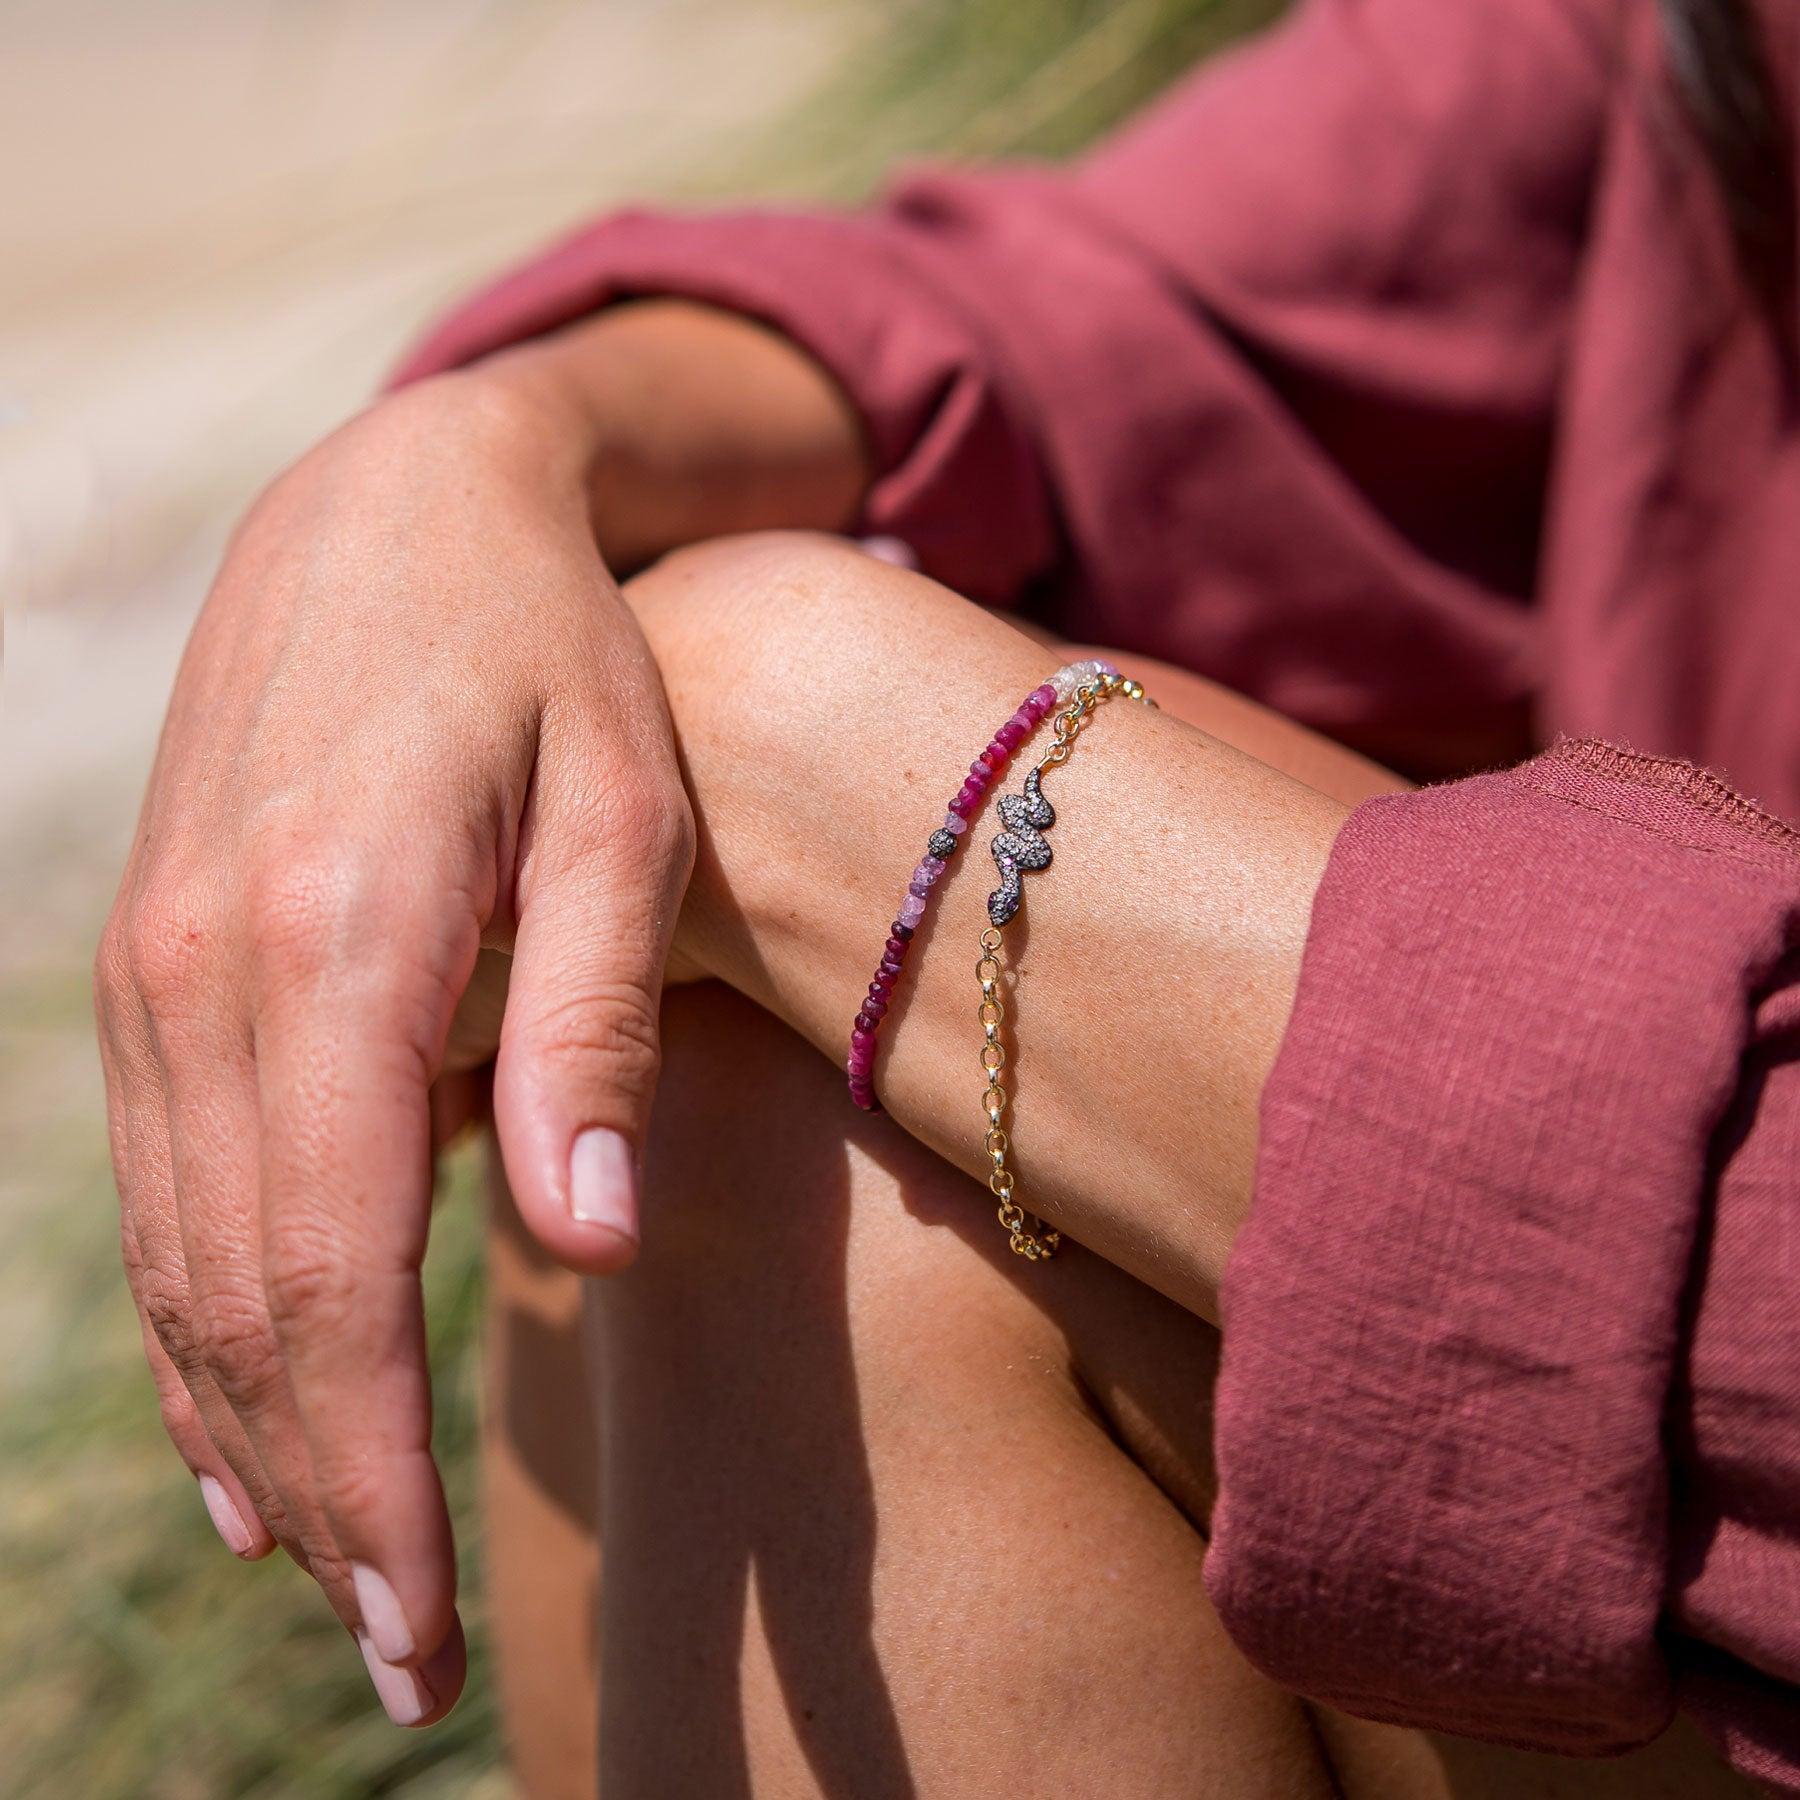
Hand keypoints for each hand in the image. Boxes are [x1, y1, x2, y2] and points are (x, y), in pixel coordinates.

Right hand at [94, 370, 693, 1719]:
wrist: (403, 504)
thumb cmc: (555, 659)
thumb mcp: (621, 813)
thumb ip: (586, 1023)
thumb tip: (589, 1238)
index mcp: (330, 947)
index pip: (331, 1280)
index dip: (369, 1474)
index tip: (416, 1628)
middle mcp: (201, 978)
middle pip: (243, 1304)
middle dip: (316, 1498)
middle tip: (395, 1657)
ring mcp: (153, 973)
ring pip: (181, 1267)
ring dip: (252, 1437)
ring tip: (329, 1580)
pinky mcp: (157, 965)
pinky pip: (161, 1190)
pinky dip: (197, 1327)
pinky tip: (238, 1426)